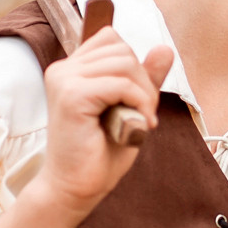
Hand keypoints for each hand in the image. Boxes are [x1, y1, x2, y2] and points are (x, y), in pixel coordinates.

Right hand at [31, 28, 174, 216]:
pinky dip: (139, 103)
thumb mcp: (130, 108)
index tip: (135, 99)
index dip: (134, 66)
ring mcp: (64, 80)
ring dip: (144, 94)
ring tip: (139, 121)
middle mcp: (62, 70)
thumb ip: (144, 78)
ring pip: (125, 63)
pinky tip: (137, 126)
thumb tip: (164, 48)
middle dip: (143, 81)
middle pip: (122, 49)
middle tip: (142, 114)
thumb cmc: (99, 153)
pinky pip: (121, 84)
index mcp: (71, 69)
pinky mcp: (72, 96)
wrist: (75, 188)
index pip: (111, 39)